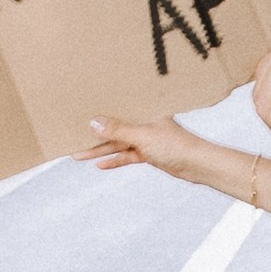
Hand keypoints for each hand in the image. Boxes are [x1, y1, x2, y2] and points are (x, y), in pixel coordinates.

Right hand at [87, 114, 229, 184]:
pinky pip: (126, 156)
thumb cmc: (176, 144)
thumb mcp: (142, 136)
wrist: (198, 165)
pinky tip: (99, 165)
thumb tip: (93, 123)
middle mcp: (144, 122)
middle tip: (72, 135)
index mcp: (144, 110)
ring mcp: (145, 138)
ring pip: (117, 143)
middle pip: (114, 127)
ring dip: (100, 149)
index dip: (99, 109)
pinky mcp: (148, 154)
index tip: (79, 110)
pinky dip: (114, 160)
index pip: (117, 106)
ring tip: (78, 153)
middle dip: (94, 133)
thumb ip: (118, 130)